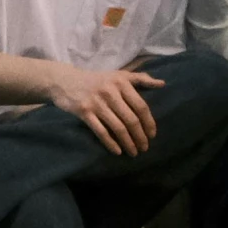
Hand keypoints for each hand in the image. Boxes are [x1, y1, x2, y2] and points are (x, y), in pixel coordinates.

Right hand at [44, 64, 161, 154]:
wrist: (65, 80)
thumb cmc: (96, 79)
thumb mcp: (118, 75)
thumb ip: (140, 79)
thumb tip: (162, 84)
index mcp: (122, 82)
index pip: (141, 106)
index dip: (149, 123)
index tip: (152, 135)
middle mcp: (110, 92)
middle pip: (131, 119)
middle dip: (140, 136)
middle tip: (144, 148)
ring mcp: (97, 103)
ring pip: (118, 127)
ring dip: (128, 143)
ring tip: (134, 152)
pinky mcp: (84, 112)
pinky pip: (101, 131)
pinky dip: (111, 143)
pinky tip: (118, 151)